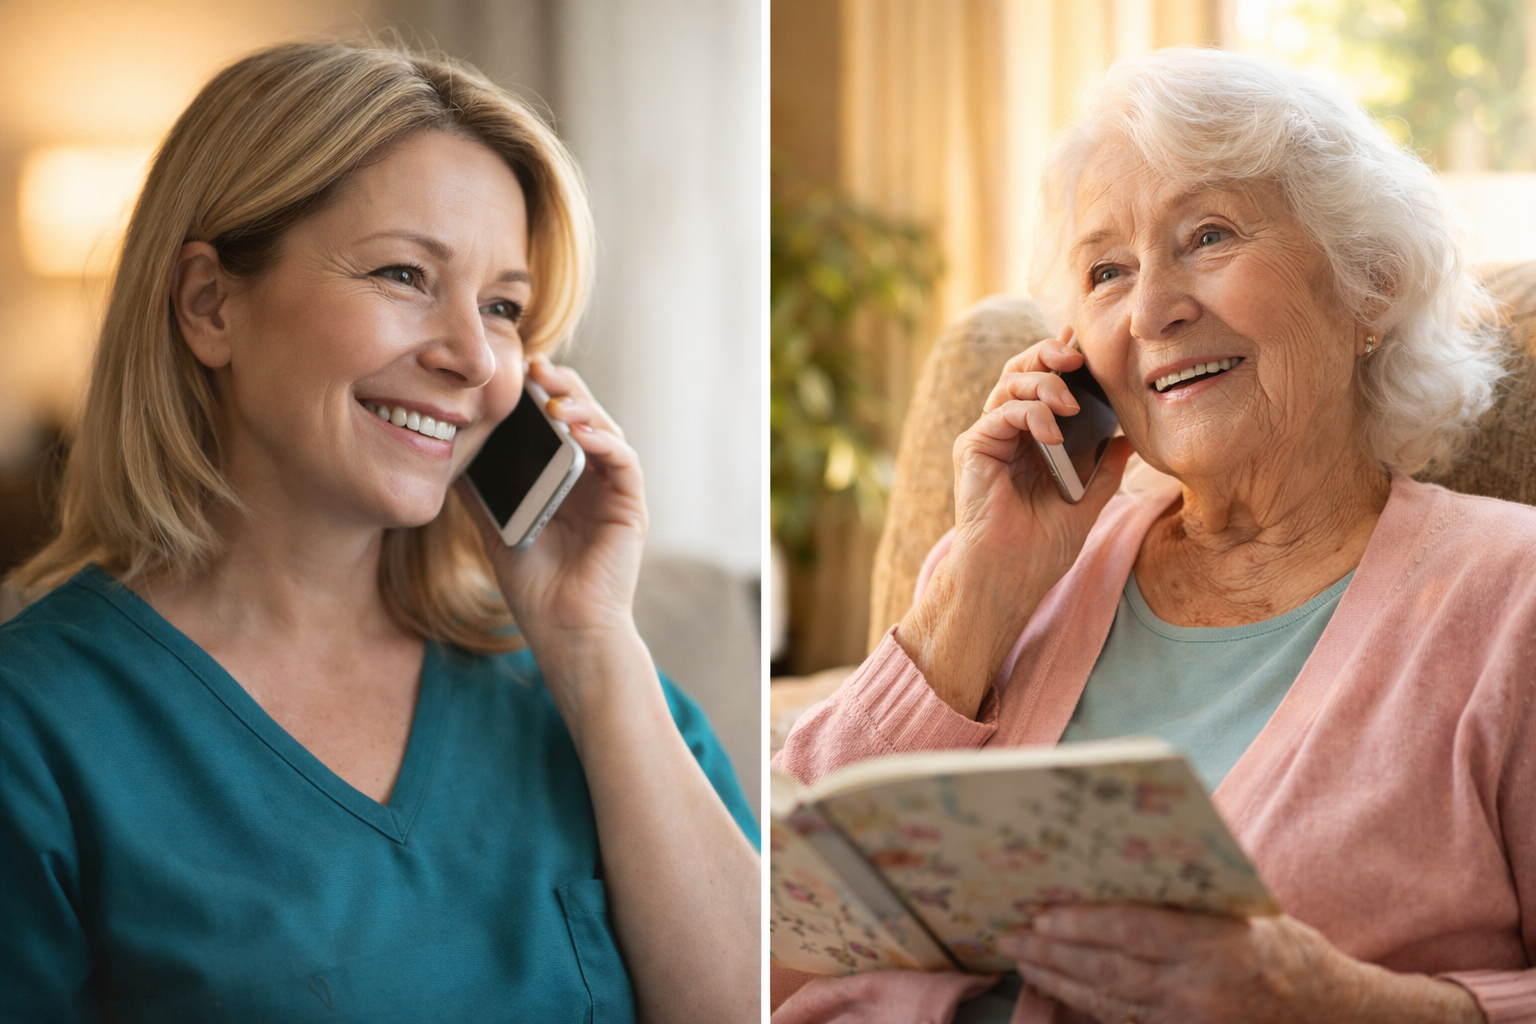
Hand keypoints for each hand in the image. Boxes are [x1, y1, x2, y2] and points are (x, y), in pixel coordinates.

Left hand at [455, 355, 646, 643]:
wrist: (563, 632)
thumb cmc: (533, 587)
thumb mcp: (496, 528)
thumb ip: (483, 492)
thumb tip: (450, 452)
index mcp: (565, 479)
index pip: (557, 423)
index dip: (541, 394)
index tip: (515, 373)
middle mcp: (594, 479)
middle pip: (584, 416)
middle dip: (562, 388)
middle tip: (536, 368)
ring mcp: (614, 491)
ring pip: (607, 430)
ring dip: (582, 408)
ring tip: (553, 397)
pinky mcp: (631, 507)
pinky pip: (624, 462)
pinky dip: (604, 441)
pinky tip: (578, 432)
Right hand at [895, 325, 1132, 716]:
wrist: (1012, 578)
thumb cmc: (1042, 548)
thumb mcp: (1089, 501)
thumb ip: (1106, 467)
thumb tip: (1131, 439)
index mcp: (1031, 439)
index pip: (1044, 384)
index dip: (1062, 356)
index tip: (1085, 343)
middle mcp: (1006, 433)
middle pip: (1022, 371)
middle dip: (1050, 354)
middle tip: (1078, 357)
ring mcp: (988, 439)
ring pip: (1010, 383)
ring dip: (1044, 383)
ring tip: (1071, 402)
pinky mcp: (973, 449)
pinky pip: (1002, 413)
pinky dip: (1031, 414)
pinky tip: (1052, 432)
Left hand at [1000, 905, 1485, 1023]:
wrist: (1334, 1017)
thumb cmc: (1287, 948)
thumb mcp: (1246, 909)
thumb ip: (1189, 894)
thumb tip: (1120, 859)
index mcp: (1218, 945)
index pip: (1136, 931)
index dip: (1084, 923)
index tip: (1043, 911)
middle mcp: (1200, 988)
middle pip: (1109, 969)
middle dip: (1053, 952)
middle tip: (1011, 932)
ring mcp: (1189, 1020)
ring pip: (1107, 999)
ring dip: (1058, 978)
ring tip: (1021, 956)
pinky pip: (1122, 1019)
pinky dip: (1084, 1001)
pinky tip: (1058, 984)